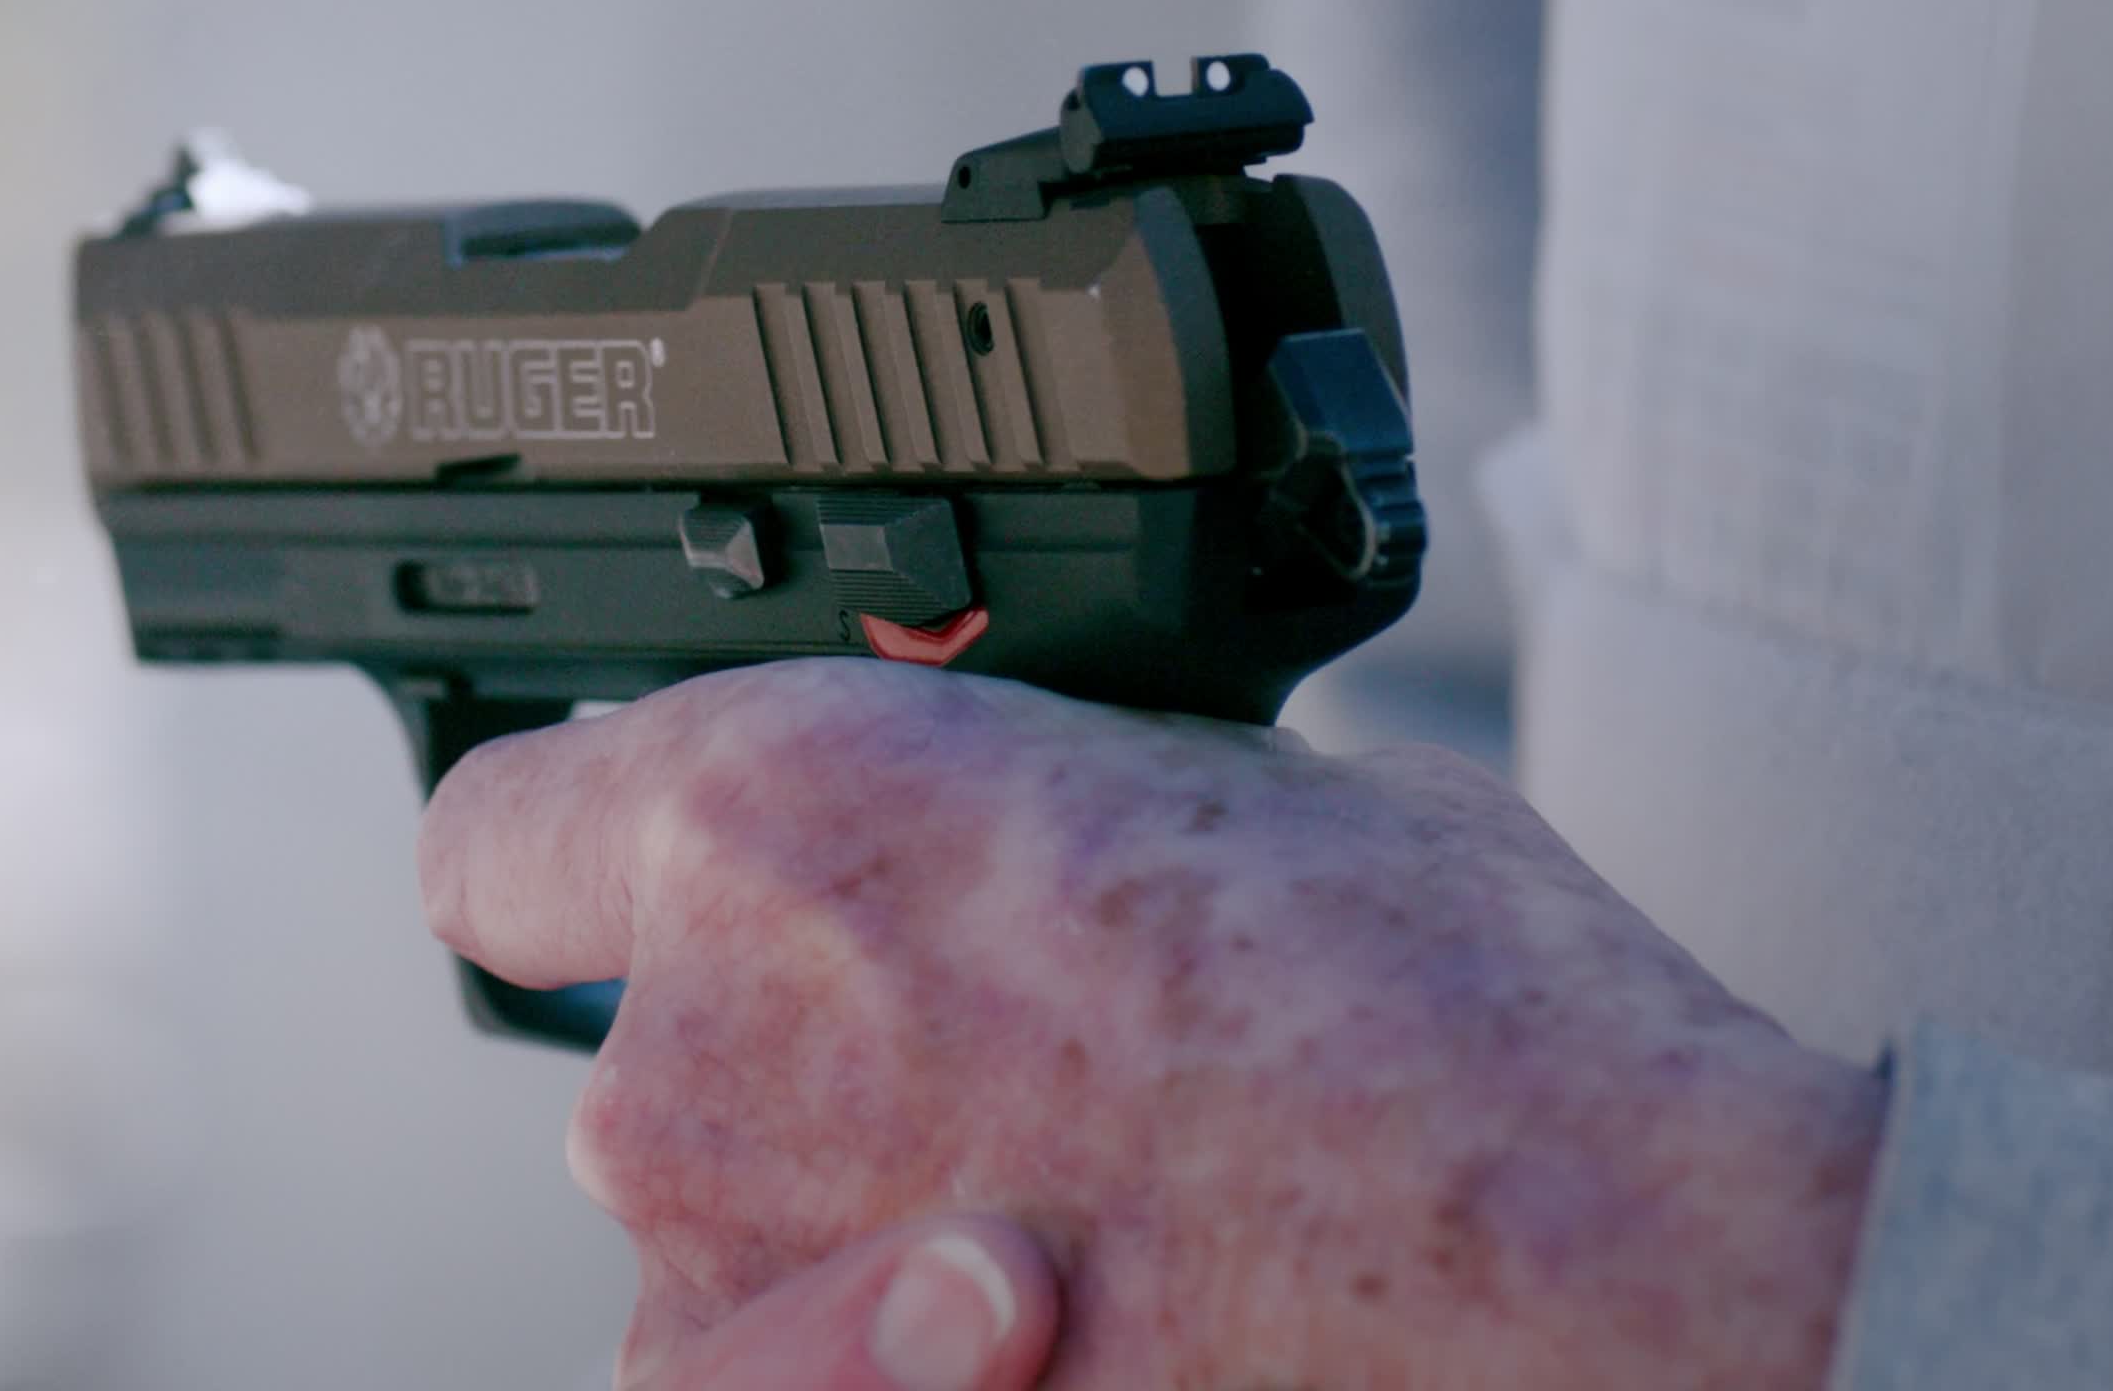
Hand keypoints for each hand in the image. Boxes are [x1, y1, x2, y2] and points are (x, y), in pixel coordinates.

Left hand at [421, 661, 1883, 1389]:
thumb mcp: (1222, 782)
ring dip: (838, 1248)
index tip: (625, 893)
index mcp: (775, 817)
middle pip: (645, 1072)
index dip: (573, 865)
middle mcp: (690, 1060)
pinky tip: (1090, 1319)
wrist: (1618, 1287)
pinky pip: (785, 1384)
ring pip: (717, 1262)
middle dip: (791, 1073)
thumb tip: (996, 822)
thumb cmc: (1469, 1028)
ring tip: (1088, 1223)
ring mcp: (734, 1293)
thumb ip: (1019, 800)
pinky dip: (883, 1365)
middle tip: (1012, 1077)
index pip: (494, 840)